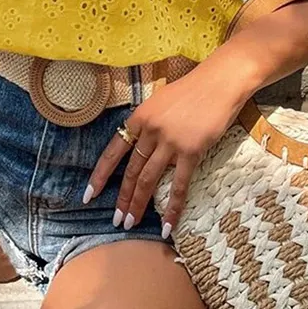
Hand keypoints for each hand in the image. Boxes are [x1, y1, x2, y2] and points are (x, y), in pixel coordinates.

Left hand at [82, 67, 247, 235]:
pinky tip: (168, 225)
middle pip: (132, 170)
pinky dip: (173, 208)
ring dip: (138, 204)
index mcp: (139, 117)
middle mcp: (150, 130)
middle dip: (122, 198)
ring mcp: (170, 142)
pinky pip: (179, 185)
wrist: (219, 83)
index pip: (114, 151)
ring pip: (149, 180)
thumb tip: (142, 143)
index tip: (89, 195)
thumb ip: (149, 123)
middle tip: (116, 220)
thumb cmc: (192, 89)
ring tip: (130, 224)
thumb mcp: (160, 101)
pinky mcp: (191, 151)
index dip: (101, 175)